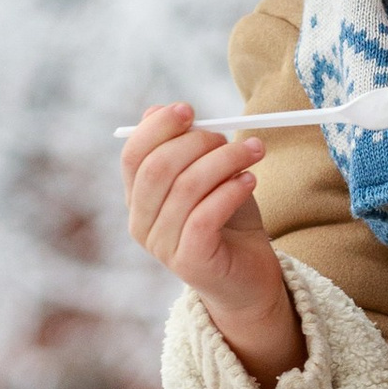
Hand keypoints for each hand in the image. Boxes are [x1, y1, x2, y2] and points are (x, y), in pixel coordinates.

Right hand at [120, 104, 305, 388]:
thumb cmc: (229, 223)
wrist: (251, 279)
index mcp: (139, 199)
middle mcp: (142, 224)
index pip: (133, 155)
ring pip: (186, 188)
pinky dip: (231, 190)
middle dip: (197, 142)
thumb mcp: (209, 177)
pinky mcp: (189, 262)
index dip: (158, 128)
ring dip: (225, 161)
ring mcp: (162, 246)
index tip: (189, 109)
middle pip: (157, 168)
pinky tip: (250, 180)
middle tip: (231, 137)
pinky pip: (205, 215)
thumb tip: (160, 110)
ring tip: (254, 153)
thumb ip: (186, 148)